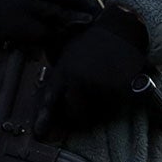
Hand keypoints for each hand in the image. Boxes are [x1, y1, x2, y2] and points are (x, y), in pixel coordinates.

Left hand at [35, 5, 148, 138]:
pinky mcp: (118, 89)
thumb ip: (62, 72)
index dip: (44, 117)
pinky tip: (122, 85)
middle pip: (76, 113)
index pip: (51, 99)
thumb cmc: (94, 39)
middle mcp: (77, 81)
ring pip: (97, 112)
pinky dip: (122, 99)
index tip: (40, 133)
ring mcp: (97, 86)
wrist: (120, 28)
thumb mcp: (69, 52)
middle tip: (90, 101)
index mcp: (63, 72)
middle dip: (81, 114)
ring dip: (102, 107)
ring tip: (106, 85)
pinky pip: (117, 105)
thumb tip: (56, 95)